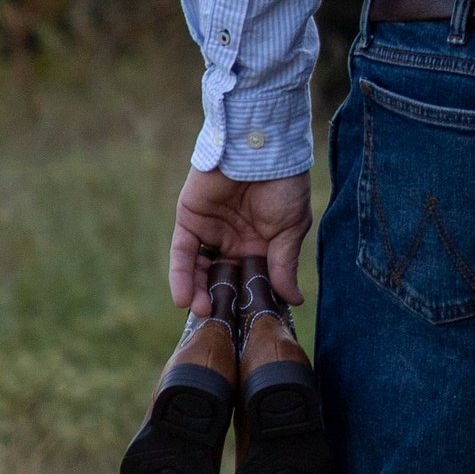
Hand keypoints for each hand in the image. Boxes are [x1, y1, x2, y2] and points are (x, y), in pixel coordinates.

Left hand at [170, 167, 313, 311]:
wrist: (261, 148)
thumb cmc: (284, 185)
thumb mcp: (289, 229)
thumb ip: (284, 264)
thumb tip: (294, 300)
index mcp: (260, 244)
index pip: (250, 279)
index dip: (248, 300)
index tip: (250, 325)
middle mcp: (233, 240)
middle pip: (222, 279)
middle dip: (220, 302)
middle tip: (221, 324)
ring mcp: (210, 231)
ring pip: (199, 270)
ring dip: (199, 293)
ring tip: (204, 312)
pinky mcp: (189, 220)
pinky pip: (182, 253)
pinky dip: (181, 276)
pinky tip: (185, 299)